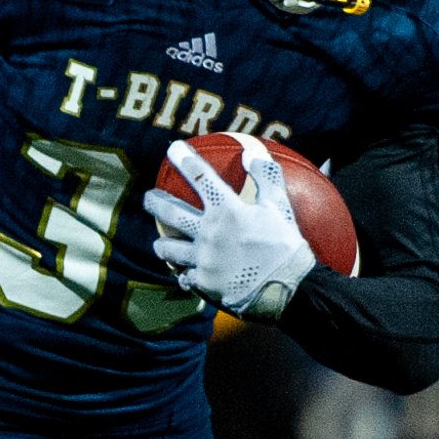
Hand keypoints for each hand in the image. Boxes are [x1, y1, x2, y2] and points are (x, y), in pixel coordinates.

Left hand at [144, 140, 317, 319]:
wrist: (290, 288)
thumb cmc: (286, 245)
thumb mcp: (280, 206)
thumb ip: (266, 177)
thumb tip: (251, 153)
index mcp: (227, 210)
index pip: (200, 176)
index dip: (184, 159)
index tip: (172, 149)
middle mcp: (209, 232)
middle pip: (170, 212)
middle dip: (154, 202)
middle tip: (148, 198)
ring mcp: (203, 259)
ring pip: (169, 248)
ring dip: (162, 244)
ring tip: (160, 243)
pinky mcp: (204, 283)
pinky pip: (185, 277)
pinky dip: (185, 275)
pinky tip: (185, 275)